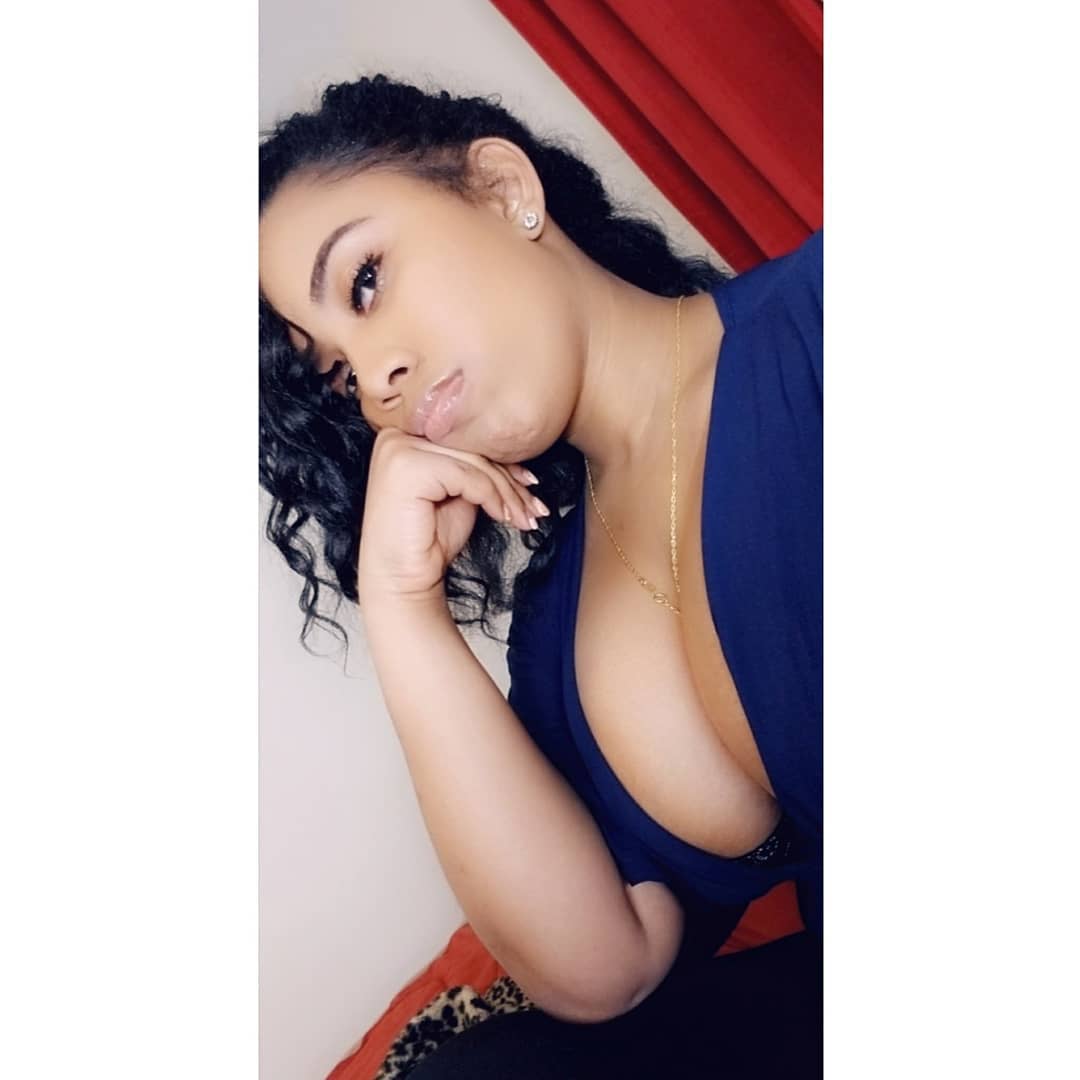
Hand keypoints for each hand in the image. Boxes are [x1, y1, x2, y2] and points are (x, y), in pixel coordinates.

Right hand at [356, 428, 546, 604]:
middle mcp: (396, 435)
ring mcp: (398, 450)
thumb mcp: (460, 492)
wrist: (402, 580)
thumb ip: (475, 466)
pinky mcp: (406, 468)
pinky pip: (467, 477)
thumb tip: (519, 451)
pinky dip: (492, 498)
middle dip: (510, 482)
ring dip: (508, 494)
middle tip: (535, 508)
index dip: (502, 463)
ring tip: (525, 518)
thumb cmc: (428, 539)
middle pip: (471, 450)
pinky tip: (504, 518)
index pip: (466, 441)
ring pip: (474, 463)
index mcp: (406, 435)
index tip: (531, 484)